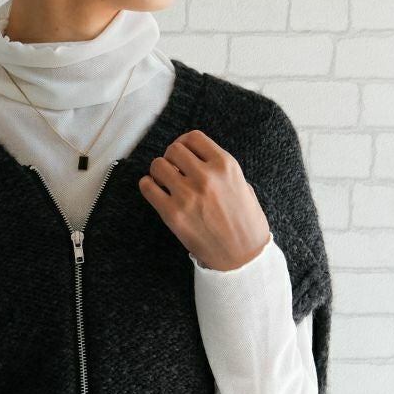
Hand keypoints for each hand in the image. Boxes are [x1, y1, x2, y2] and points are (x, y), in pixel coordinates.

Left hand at [138, 129, 270, 270]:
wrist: (242, 256)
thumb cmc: (245, 222)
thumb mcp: (241, 184)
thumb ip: (219, 169)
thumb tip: (194, 159)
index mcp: (225, 165)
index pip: (193, 137)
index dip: (184, 144)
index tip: (182, 154)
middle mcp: (206, 176)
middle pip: (173, 149)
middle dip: (171, 158)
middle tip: (173, 170)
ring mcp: (188, 195)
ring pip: (158, 165)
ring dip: (158, 172)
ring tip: (165, 182)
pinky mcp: (173, 214)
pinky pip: (148, 187)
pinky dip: (148, 186)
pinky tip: (155, 192)